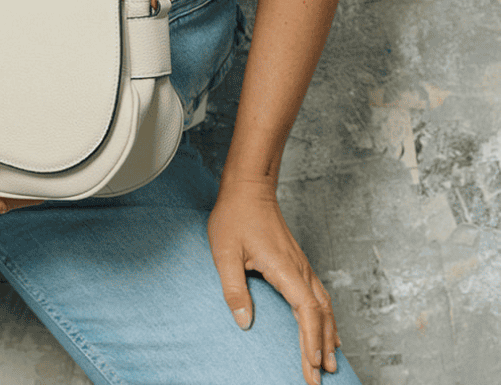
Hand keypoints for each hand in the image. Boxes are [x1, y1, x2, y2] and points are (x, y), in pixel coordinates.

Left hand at [208, 174, 339, 384]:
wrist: (248, 188)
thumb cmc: (234, 216)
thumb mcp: (224, 252)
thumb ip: (234, 288)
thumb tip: (244, 323)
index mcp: (285, 269)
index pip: (307, 313)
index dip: (310, 342)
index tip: (311, 368)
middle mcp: (300, 269)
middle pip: (321, 315)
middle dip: (321, 348)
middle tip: (319, 379)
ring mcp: (301, 266)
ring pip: (324, 306)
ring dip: (327, 335)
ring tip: (328, 363)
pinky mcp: (297, 263)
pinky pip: (318, 296)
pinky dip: (325, 318)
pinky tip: (326, 329)